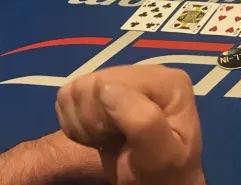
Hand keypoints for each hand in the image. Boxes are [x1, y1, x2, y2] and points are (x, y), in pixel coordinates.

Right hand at [55, 65, 205, 184]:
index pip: (113, 82)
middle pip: (92, 83)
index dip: (105, 116)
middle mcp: (147, 72)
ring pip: (76, 89)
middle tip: (115, 141)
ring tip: (109, 138)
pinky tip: (98, 134)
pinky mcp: (104, 90)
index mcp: (168, 81)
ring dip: (83, 124)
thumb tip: (106, 87)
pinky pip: (68, 96)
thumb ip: (143, 121)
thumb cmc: (162, 174)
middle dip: (94, 121)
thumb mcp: (161, 154)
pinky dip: (75, 123)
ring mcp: (124, 79)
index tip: (124, 139)